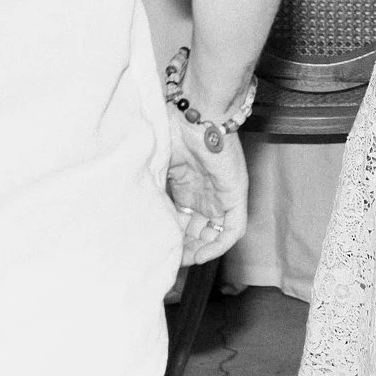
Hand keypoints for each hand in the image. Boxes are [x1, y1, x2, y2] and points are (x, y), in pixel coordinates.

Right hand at [166, 113, 248, 263]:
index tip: (156, 250)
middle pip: (197, 232)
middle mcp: (205, 193)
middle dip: (184, 249)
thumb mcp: (155, 170)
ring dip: (200, 251)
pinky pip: (233, 228)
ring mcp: (222, 194)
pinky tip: (202, 254)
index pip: (181, 222)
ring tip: (184, 261)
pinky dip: (219, 245)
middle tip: (170, 260)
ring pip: (215, 235)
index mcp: (186, 185)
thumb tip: (138, 223)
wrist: (194, 114)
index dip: (170, 238)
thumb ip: (152, 195)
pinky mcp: (236, 194)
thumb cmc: (172, 131)